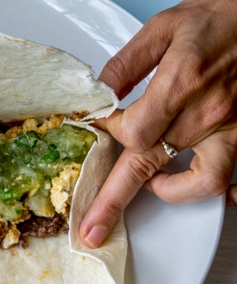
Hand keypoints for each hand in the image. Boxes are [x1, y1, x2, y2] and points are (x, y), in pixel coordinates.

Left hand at [80, 0, 236, 247]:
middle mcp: (205, 113)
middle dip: (112, 202)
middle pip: (147, 167)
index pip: (129, 131)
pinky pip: (233, 178)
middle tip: (93, 230)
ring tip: (151, 188)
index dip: (106, 133)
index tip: (98, 127)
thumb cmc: (225, 17)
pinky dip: (218, 190)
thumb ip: (128, 63)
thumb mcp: (167, 27)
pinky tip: (195, 186)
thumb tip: (99, 92)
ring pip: (199, 182)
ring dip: (169, 191)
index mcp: (180, 83)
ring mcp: (230, 129)